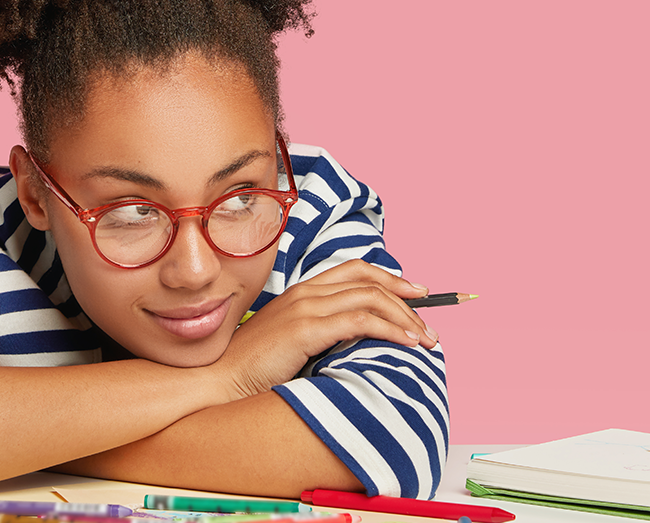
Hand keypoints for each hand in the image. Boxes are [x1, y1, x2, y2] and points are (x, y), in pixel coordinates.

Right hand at [211, 260, 436, 399]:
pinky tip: (406, 343)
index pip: (356, 270)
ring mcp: (306, 307)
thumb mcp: (291, 342)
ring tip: (426, 340)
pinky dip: (391, 330)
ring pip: (372, 299)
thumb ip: (319, 331)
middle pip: (370, 281)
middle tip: (430, 323)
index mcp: (302, 291)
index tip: (417, 293)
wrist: (219, 379)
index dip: (391, 278)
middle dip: (407, 300)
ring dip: (406, 318)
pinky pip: (362, 322)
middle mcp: (306, 292)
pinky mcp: (306, 328)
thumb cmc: (253, 367)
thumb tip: (357, 338)